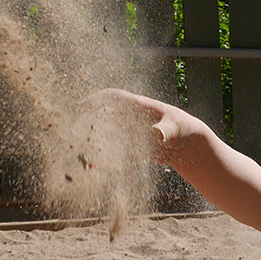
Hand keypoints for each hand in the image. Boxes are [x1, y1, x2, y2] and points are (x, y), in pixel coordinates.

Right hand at [79, 89, 211, 166]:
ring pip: (108, 129)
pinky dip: (106, 152)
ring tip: (79, 145)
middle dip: (89, 117)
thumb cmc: (182, 128)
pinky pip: (115, 146)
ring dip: (95, 135)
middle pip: (105, 111)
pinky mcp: (132, 142)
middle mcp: (131, 115)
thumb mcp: (175, 129)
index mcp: (139, 105)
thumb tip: (157, 133)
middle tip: (74, 128)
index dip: (96, 100)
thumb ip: (166, 131)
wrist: (186, 143)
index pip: (113, 97)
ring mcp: (130, 129)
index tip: (81, 108)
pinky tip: (97, 162)